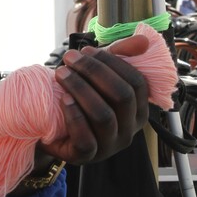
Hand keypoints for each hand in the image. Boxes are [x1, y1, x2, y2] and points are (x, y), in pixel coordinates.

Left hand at [40, 34, 149, 164]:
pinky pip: (86, 139)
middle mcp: (129, 130)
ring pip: (103, 116)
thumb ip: (119, 56)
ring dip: (80, 88)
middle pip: (122, 96)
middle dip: (94, 71)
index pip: (137, 82)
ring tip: (61, 73)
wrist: (53, 126)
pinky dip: (74, 115)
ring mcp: (110, 146)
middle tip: (70, 57)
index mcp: (138, 110)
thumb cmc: (82, 97)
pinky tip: (63, 98)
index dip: (113, 62)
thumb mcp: (99, 75)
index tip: (87, 49)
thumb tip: (144, 40)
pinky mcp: (87, 156)